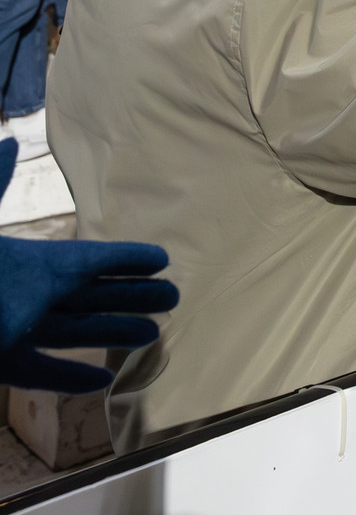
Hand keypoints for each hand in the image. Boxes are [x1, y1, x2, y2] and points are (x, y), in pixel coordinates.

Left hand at [0, 139, 178, 392]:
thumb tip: (11, 140)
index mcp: (30, 262)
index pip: (90, 259)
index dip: (126, 259)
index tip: (161, 257)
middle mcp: (28, 296)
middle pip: (92, 297)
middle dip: (133, 296)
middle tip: (174, 297)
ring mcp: (14, 332)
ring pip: (75, 335)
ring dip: (113, 336)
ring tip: (152, 335)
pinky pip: (41, 374)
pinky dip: (70, 379)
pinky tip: (98, 381)